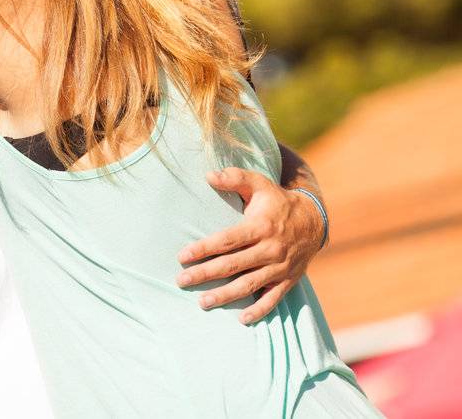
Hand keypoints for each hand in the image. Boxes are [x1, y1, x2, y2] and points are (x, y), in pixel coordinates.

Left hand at [175, 167, 324, 323]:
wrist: (314, 220)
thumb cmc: (277, 201)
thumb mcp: (260, 184)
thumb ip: (235, 178)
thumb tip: (208, 176)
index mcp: (260, 227)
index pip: (227, 240)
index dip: (204, 248)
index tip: (182, 256)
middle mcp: (271, 249)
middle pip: (233, 265)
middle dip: (205, 274)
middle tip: (181, 281)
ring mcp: (280, 267)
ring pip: (249, 284)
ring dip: (226, 295)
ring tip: (202, 302)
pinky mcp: (288, 280)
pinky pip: (273, 299)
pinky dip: (259, 310)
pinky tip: (242, 319)